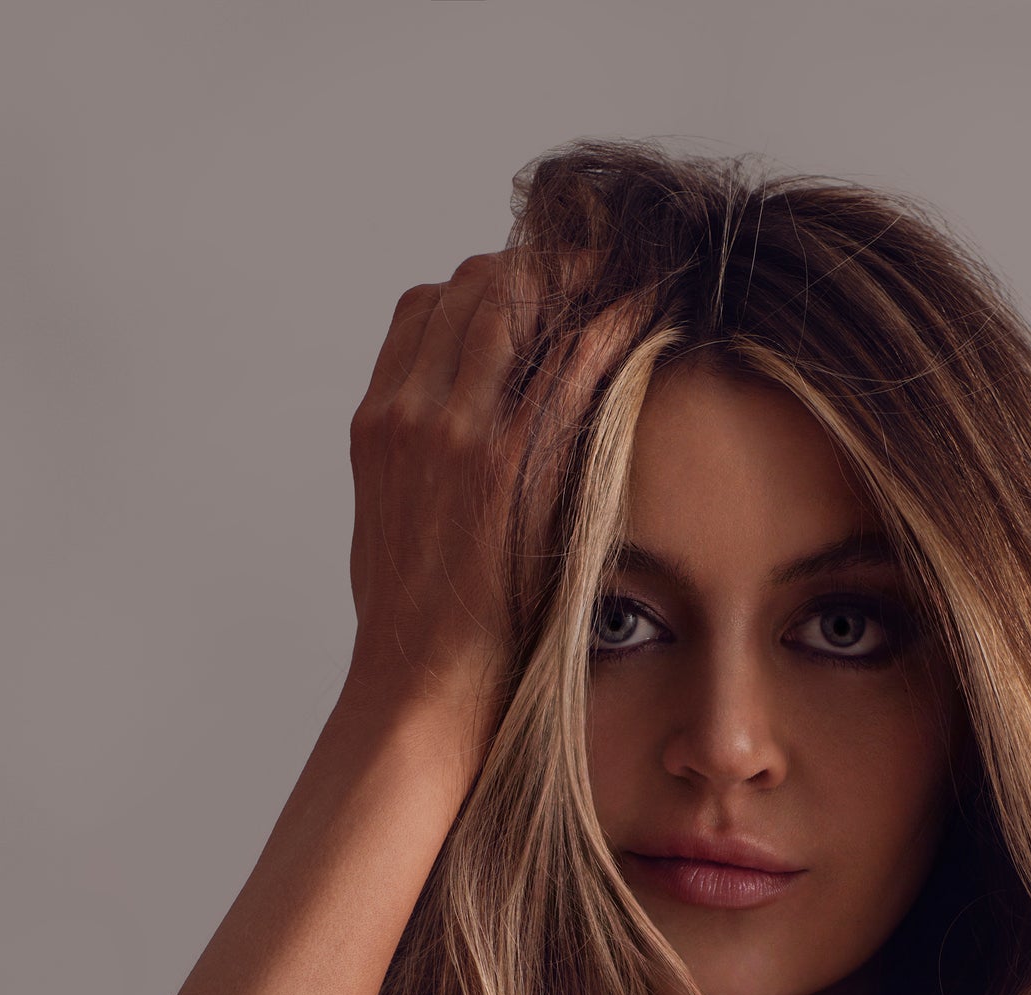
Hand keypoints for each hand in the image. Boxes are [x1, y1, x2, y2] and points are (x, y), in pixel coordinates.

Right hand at [341, 247, 624, 766]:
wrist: (421, 685)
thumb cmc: (414, 627)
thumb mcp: (390, 524)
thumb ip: (415, 465)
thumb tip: (447, 446)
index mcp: (379, 423)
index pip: (425, 308)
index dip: (482, 291)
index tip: (531, 299)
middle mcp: (413, 412)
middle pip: (474, 288)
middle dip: (538, 273)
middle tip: (596, 279)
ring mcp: (462, 431)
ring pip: (517, 300)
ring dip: (578, 280)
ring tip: (631, 280)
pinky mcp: (516, 460)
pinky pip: (574, 354)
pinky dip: (616, 317)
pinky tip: (652, 310)